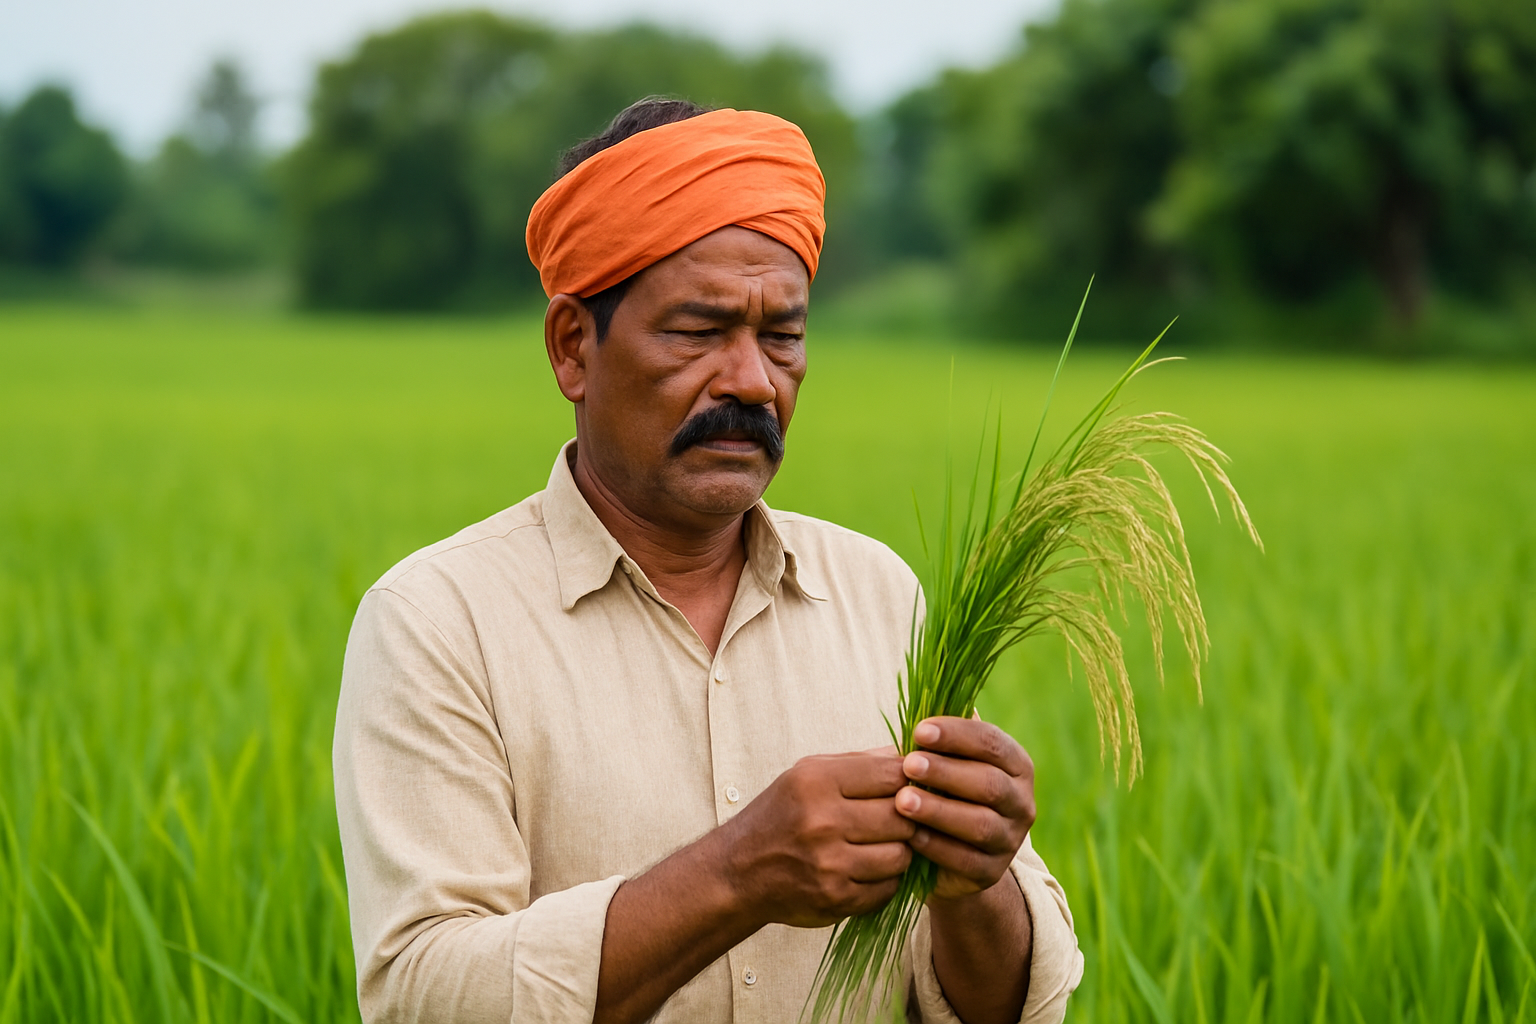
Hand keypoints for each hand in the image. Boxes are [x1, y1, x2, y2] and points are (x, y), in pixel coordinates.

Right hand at [716, 751, 915, 927]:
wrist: (738, 871)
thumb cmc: (780, 815)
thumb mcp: (807, 774)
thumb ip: (859, 763)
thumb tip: (911, 756)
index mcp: (817, 782)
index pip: (891, 775)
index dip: (907, 780)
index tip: (906, 787)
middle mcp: (822, 822)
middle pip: (901, 817)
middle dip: (907, 818)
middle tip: (898, 819)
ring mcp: (829, 865)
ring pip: (900, 856)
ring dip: (899, 852)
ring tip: (883, 845)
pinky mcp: (835, 899)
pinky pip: (887, 889)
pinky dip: (885, 880)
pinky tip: (868, 869)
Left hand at [895, 717, 1035, 901]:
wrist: (947, 853)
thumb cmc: (941, 789)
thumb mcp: (944, 760)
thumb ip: (941, 736)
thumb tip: (929, 688)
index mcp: (1016, 764)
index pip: (992, 743)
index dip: (956, 735)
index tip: (919, 731)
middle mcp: (1022, 801)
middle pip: (990, 784)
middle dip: (946, 772)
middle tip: (908, 765)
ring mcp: (1011, 840)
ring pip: (980, 824)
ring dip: (939, 810)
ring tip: (903, 801)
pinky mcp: (991, 872)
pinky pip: (966, 860)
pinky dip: (936, 846)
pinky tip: (910, 835)